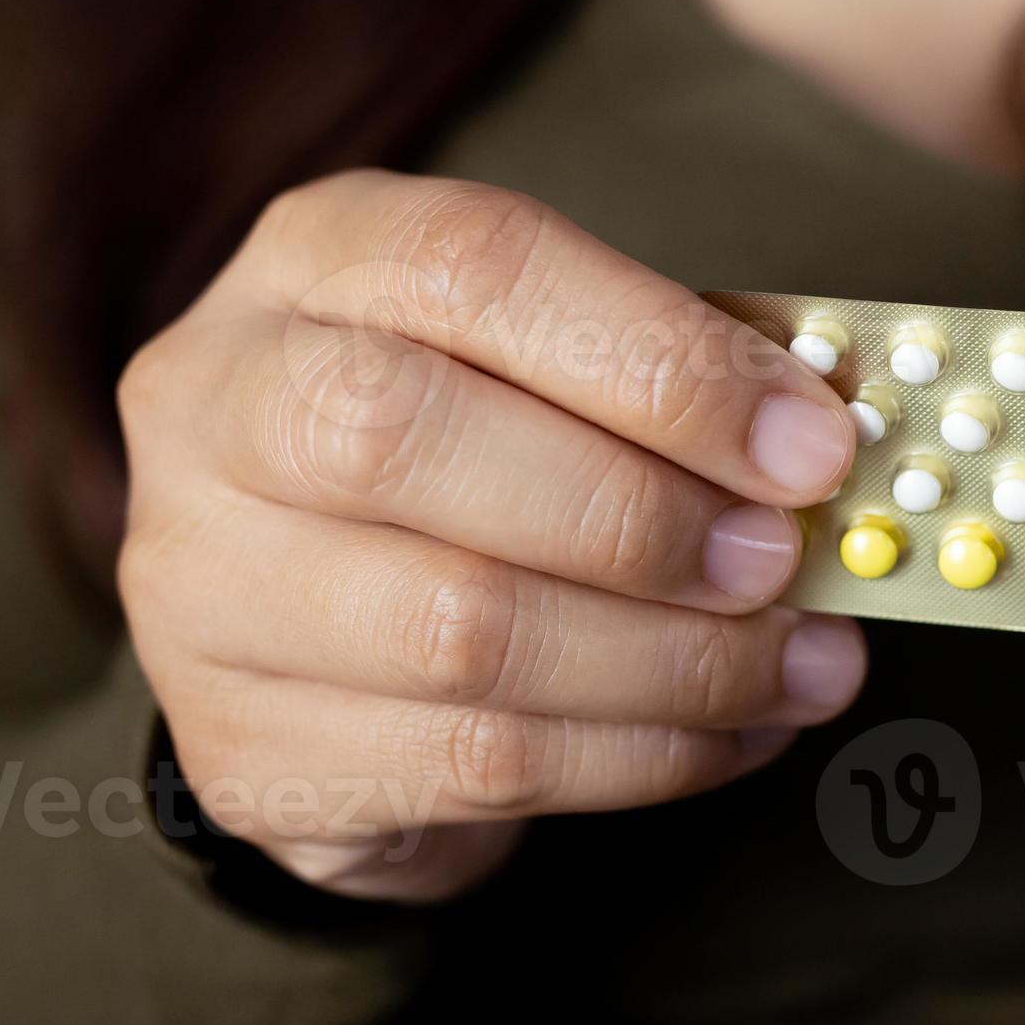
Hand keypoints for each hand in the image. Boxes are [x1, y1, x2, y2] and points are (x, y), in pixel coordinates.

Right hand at [117, 171, 865, 902]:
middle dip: (639, 514)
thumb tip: (825, 443)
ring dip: (676, 664)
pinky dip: (642, 758)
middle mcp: (214, 403)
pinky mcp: (243, 751)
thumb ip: (668, 377)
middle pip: (402, 438)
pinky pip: (473, 767)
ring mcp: (199, 587)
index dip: (659, 359)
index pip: (474, 266)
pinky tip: (733, 734)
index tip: (810, 441)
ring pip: (456, 633)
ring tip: (806, 666)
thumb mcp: (554, 360)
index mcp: (316, 257)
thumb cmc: (479, 450)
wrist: (316, 629)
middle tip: (786, 562)